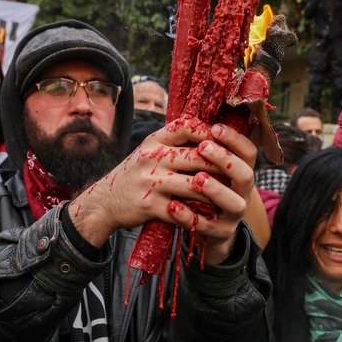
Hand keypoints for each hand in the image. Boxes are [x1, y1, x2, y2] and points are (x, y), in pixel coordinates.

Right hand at [69, 120, 254, 264]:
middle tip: (237, 174)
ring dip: (215, 192)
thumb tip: (209, 131)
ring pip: (195, 185)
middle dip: (221, 166)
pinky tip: (209, 215)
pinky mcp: (149, 206)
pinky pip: (182, 210)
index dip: (210, 134)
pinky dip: (198, 213)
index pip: (186, 127)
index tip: (225, 143)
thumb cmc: (134, 175)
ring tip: (229, 196)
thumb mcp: (148, 151)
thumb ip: (173, 141)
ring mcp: (150, 182)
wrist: (104, 202)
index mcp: (154, 142)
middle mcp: (151, 158)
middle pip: (197, 157)